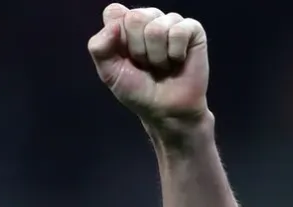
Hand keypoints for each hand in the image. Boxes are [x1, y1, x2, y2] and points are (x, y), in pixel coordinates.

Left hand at [88, 4, 208, 123]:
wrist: (165, 110)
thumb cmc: (138, 90)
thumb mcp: (109, 73)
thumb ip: (99, 48)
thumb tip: (112, 25)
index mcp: (124, 26)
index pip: (114, 11)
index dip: (116, 36)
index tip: (123, 56)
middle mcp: (148, 19)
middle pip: (135, 17)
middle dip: (137, 49)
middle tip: (144, 64)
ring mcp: (170, 22)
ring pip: (156, 27)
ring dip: (157, 55)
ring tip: (161, 65)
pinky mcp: (192, 29)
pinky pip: (179, 31)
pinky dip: (175, 53)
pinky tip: (177, 61)